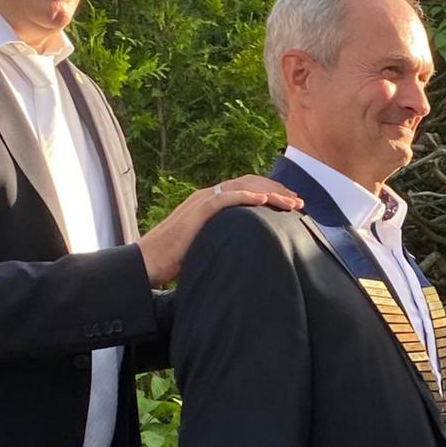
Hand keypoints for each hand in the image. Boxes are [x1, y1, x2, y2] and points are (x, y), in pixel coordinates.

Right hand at [137, 176, 302, 285]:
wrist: (146, 262)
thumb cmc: (173, 259)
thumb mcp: (206, 245)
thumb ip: (224, 239)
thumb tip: (247, 250)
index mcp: (209, 202)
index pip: (246, 189)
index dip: (271, 193)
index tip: (291, 204)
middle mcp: (206, 196)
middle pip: (249, 184)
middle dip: (277, 191)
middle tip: (299, 203)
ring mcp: (200, 202)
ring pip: (241, 187)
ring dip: (269, 194)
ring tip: (290, 203)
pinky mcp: (195, 212)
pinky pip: (223, 198)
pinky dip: (245, 197)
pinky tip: (263, 202)